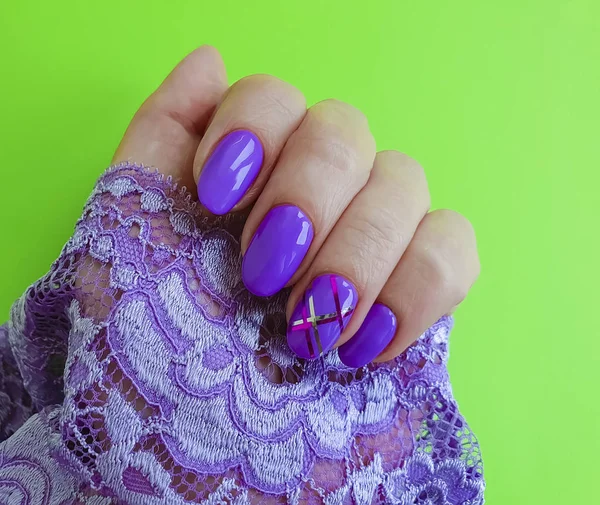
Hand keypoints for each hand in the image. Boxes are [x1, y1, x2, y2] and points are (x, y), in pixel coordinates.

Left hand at [114, 45, 479, 366]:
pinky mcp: (419, 287)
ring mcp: (374, 233)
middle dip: (309, 200)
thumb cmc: (155, 350)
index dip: (253, 131)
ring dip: (360, 253)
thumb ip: (158, 143)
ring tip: (315, 331)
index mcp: (250, 172)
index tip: (217, 201)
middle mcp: (318, 190)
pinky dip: (419, 290)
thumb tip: (209, 58)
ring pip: (407, 181)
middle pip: (347, 130)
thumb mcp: (128, 242)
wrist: (201, 449)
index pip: (274, 98)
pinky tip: (367, 343)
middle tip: (266, 278)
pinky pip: (455, 249)